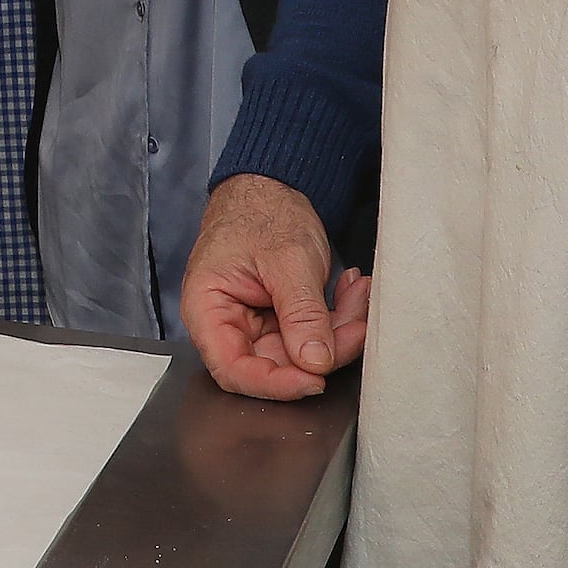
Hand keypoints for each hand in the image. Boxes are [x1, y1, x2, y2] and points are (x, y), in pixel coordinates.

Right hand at [183, 172, 364, 398]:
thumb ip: (301, 314)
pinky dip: (337, 318)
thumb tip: (315, 363)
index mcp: (208, 309)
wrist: (272, 184)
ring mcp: (256, 322)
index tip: (314, 379)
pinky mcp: (280, 318)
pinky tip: (351, 291)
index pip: (233, 369)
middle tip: (357, 327)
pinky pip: (311, 333)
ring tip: (359, 296)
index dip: (274, 383)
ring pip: (300, 352)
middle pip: (273, 364)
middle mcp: (227, 323)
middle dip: (322, 351)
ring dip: (337, 331)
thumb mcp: (287, 259)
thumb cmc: (262, 210)